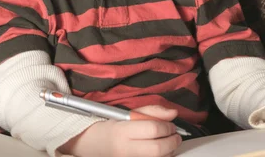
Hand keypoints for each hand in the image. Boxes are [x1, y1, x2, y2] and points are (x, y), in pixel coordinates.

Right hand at [58, 105, 181, 156]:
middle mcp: (125, 150)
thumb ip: (151, 111)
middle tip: (175, 135)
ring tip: (168, 143)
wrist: (89, 145)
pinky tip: (161, 152)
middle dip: (173, 141)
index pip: (152, 129)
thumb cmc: (109, 127)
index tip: (170, 124)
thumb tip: (173, 113)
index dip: (167, 126)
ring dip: (170, 151)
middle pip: (158, 149)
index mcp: (123, 131)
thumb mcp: (126, 114)